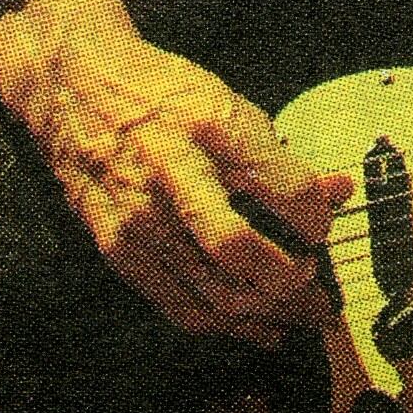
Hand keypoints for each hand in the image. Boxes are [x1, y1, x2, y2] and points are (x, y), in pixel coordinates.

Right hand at [0, 0, 350, 346]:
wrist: (74, 87)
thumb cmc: (158, 95)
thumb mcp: (229, 105)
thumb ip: (282, 158)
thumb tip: (338, 191)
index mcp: (211, 127)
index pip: (284, 189)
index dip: (317, 219)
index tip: (323, 227)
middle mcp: (172, 174)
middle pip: (239, 250)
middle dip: (291, 280)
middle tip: (318, 287)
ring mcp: (140, 217)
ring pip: (212, 292)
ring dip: (267, 313)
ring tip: (299, 315)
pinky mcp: (118, 247)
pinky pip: (179, 305)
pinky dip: (225, 325)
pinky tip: (256, 325)